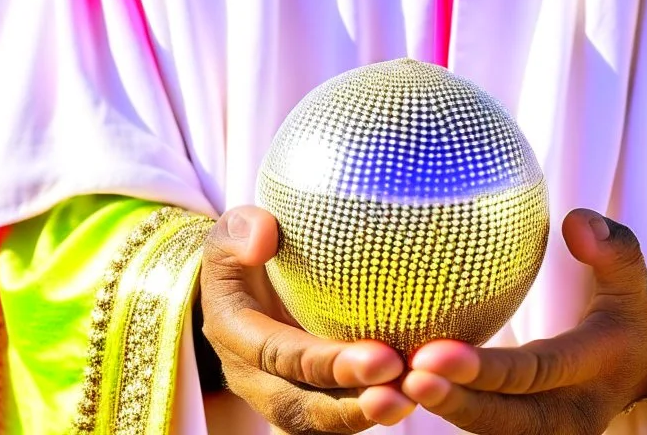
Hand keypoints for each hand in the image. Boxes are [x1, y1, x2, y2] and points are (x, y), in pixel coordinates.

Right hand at [201, 206, 416, 432]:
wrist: (242, 285)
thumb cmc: (244, 252)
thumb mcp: (230, 233)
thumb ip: (240, 231)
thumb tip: (263, 242)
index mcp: (234, 333)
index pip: (280, 356)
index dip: (329, 363)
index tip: (383, 358)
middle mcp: (255, 377)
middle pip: (304, 404)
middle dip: (355, 403)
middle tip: (404, 389)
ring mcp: (283, 392)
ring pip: (324, 419)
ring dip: (370, 414)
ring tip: (415, 397)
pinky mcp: (311, 397)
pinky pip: (339, 415)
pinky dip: (376, 408)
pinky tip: (416, 393)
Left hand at [400, 209, 646, 433]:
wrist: (644, 363)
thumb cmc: (629, 309)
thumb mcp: (634, 278)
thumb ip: (614, 249)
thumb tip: (576, 221)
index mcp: (594, 371)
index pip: (536, 373)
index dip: (486, 369)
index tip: (434, 352)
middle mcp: (570, 416)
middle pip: (505, 416)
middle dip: (454, 401)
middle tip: (406, 375)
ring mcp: (547, 433)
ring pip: (489, 431)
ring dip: (444, 410)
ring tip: (390, 387)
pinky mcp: (524, 433)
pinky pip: (483, 428)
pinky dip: (447, 409)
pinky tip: (398, 389)